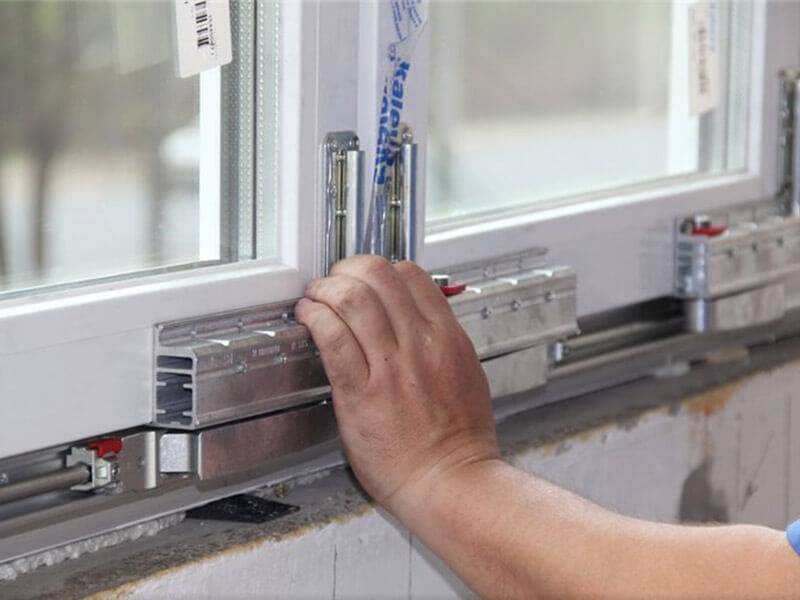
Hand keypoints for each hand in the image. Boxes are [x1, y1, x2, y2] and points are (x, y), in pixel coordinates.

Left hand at [295, 256, 499, 517]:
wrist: (450, 482)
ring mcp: (391, 367)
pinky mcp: (361, 393)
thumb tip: (416, 318)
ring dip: (325, 289)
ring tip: (314, 296)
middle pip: (378, 275)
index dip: (380, 268)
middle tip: (335, 280)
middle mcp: (420, 345)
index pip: (411, 274)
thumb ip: (440, 341)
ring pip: (352, 298)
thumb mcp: (465, 374)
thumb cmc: (459, 440)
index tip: (364, 278)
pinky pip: (333, 338)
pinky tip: (307, 317)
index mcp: (447, 338)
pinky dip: (314, 317)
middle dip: (348, 269)